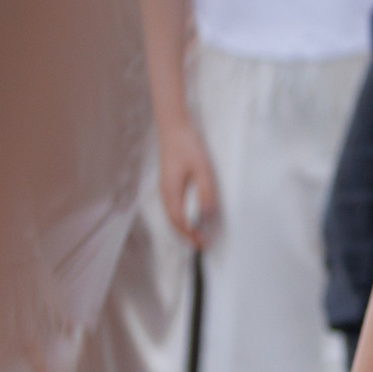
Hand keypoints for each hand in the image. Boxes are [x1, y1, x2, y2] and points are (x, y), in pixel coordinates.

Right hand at [157, 115, 219, 248]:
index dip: (191, 235)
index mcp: (171, 192)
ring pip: (174, 213)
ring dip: (186, 225)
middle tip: (203, 244)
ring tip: (200, 233)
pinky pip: (175, 205)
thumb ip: (205, 193)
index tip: (203, 244)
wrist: (174, 127)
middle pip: (174, 220)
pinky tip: (194, 214)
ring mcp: (166, 187)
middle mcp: (165, 193)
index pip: (179, 221)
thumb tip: (207, 216)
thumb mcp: (202, 170)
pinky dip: (184, 214)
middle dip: (188, 234)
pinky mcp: (170, 182)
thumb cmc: (188, 146)